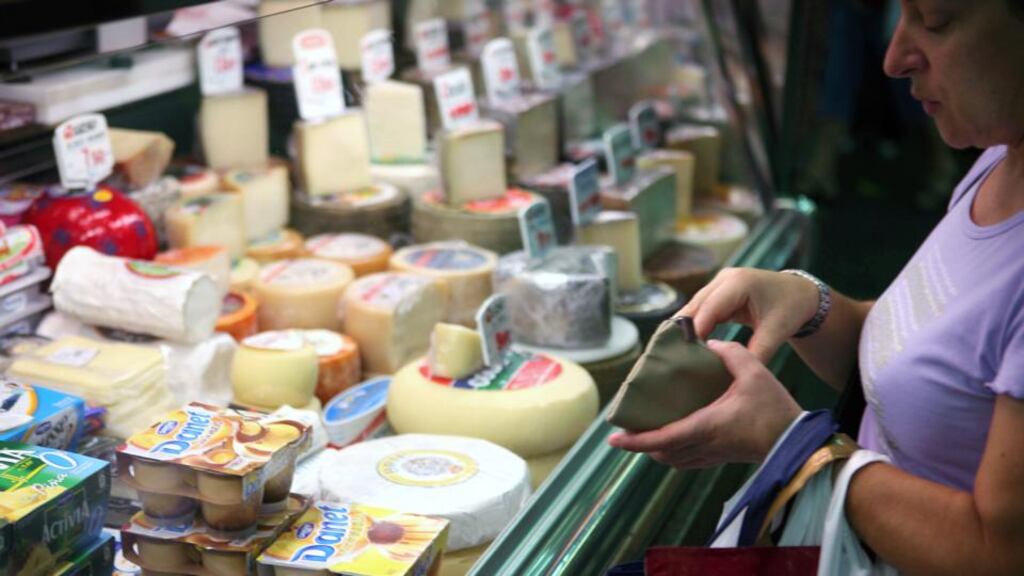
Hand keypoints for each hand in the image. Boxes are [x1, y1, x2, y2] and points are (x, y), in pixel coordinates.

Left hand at [607, 340, 800, 467]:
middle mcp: (706, 445)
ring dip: (656, 450)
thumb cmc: (775, 408)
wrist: (799, 442)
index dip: (636, 440)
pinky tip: (675, 438)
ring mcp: (714, 455)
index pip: (662, 438)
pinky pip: (689, 460)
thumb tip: (709, 342)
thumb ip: (731, 352)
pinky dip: (674, 452)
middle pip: (662, 452)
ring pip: (674, 460)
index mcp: (707, 425)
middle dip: (641, 445)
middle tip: (626, 431)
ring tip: (645, 434)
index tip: (614, 438)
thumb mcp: (754, 371)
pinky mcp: (723, 458)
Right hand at [679, 268, 819, 362]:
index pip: (710, 308)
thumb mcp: (776, 332)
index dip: (695, 329)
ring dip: (685, 327)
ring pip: (693, 306)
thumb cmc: (790, 310)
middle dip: (684, 329)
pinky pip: (700, 308)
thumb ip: (757, 352)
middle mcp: (725, 279)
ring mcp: (719, 283)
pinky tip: (685, 343)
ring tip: (675, 352)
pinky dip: (693, 324)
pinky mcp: (717, 291)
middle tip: (673, 355)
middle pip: (695, 305)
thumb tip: (735, 374)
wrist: (799, 293)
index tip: (685, 352)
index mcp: (739, 283)